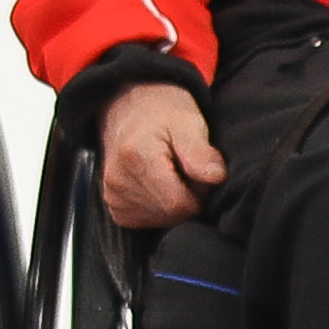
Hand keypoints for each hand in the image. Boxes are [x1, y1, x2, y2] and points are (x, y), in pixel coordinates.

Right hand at [98, 81, 225, 229]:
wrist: (128, 107)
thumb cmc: (161, 112)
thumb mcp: (187, 121)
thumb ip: (199, 151)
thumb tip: (215, 177)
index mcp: (137, 158)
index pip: (178, 204)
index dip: (198, 194)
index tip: (198, 173)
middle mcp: (118, 180)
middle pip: (170, 214)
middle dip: (187, 199)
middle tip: (186, 171)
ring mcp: (112, 195)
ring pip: (160, 220)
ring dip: (173, 204)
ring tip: (171, 175)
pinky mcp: (113, 205)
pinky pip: (146, 221)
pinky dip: (159, 208)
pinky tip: (158, 186)